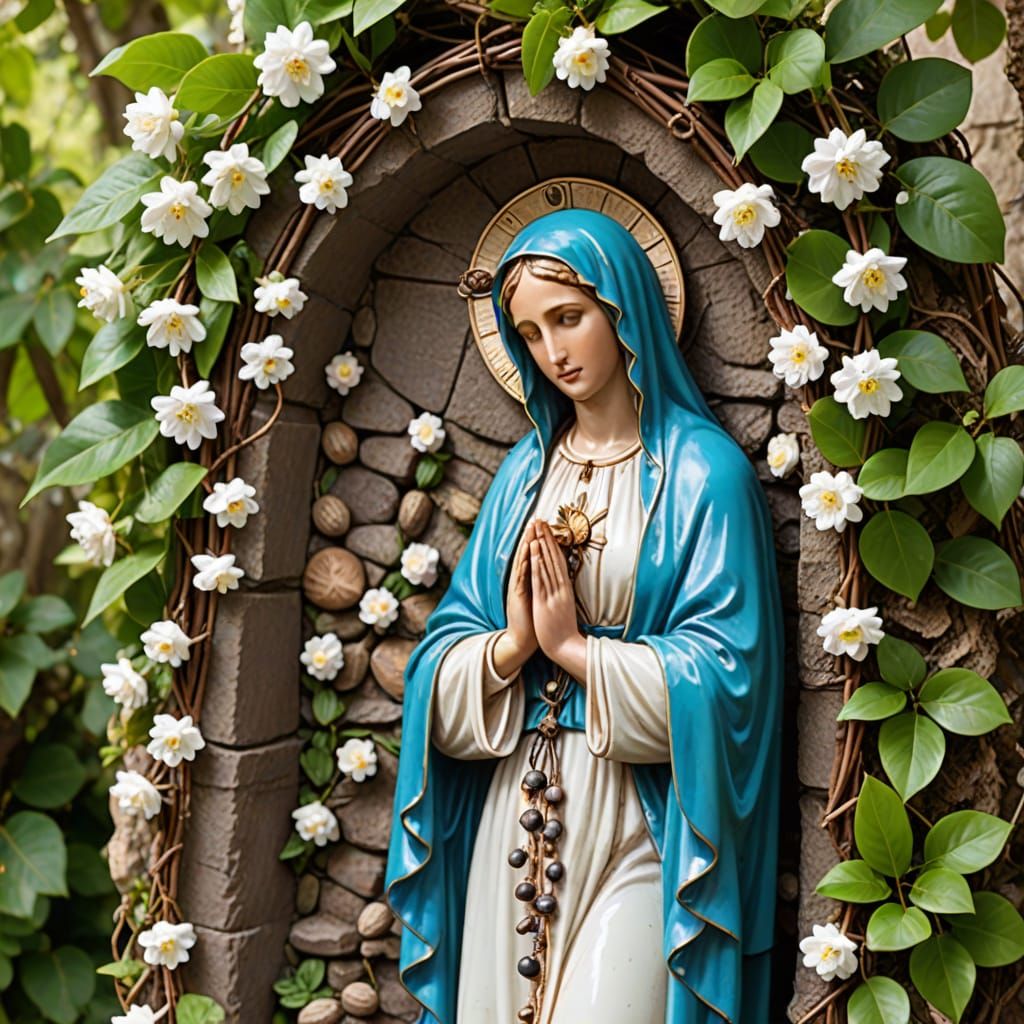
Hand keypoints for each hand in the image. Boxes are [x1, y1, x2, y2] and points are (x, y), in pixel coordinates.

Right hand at [495, 520, 539, 676]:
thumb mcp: (538, 599)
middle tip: (536, 520)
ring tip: (531, 530)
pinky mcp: (517, 596)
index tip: (544, 527)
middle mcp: (522, 582)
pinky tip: (528, 552)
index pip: (534, 558)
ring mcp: (518, 588)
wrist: (522, 641)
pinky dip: (525, 562)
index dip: (538, 542)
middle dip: (531, 537)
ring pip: (523, 562)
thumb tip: (549, 576)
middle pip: (527, 555)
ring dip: (526, 545)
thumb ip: (541, 586)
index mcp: (529, 582)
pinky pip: (521, 576)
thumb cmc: (533, 621)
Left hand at [530, 520, 582, 663]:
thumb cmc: (565, 631)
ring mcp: (553, 593)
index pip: (559, 562)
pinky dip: (536, 563)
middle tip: (542, 520)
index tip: (548, 529)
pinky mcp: (544, 601)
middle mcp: (561, 588)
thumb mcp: (565, 608)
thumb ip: (564, 594)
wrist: (567, 648)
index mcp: (565, 589)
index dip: (553, 544)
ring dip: (541, 545)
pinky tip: (533, 550)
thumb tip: (564, 583)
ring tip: (537, 528)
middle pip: (553, 558)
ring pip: (546, 564)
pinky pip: (540, 578)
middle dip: (547, 538)